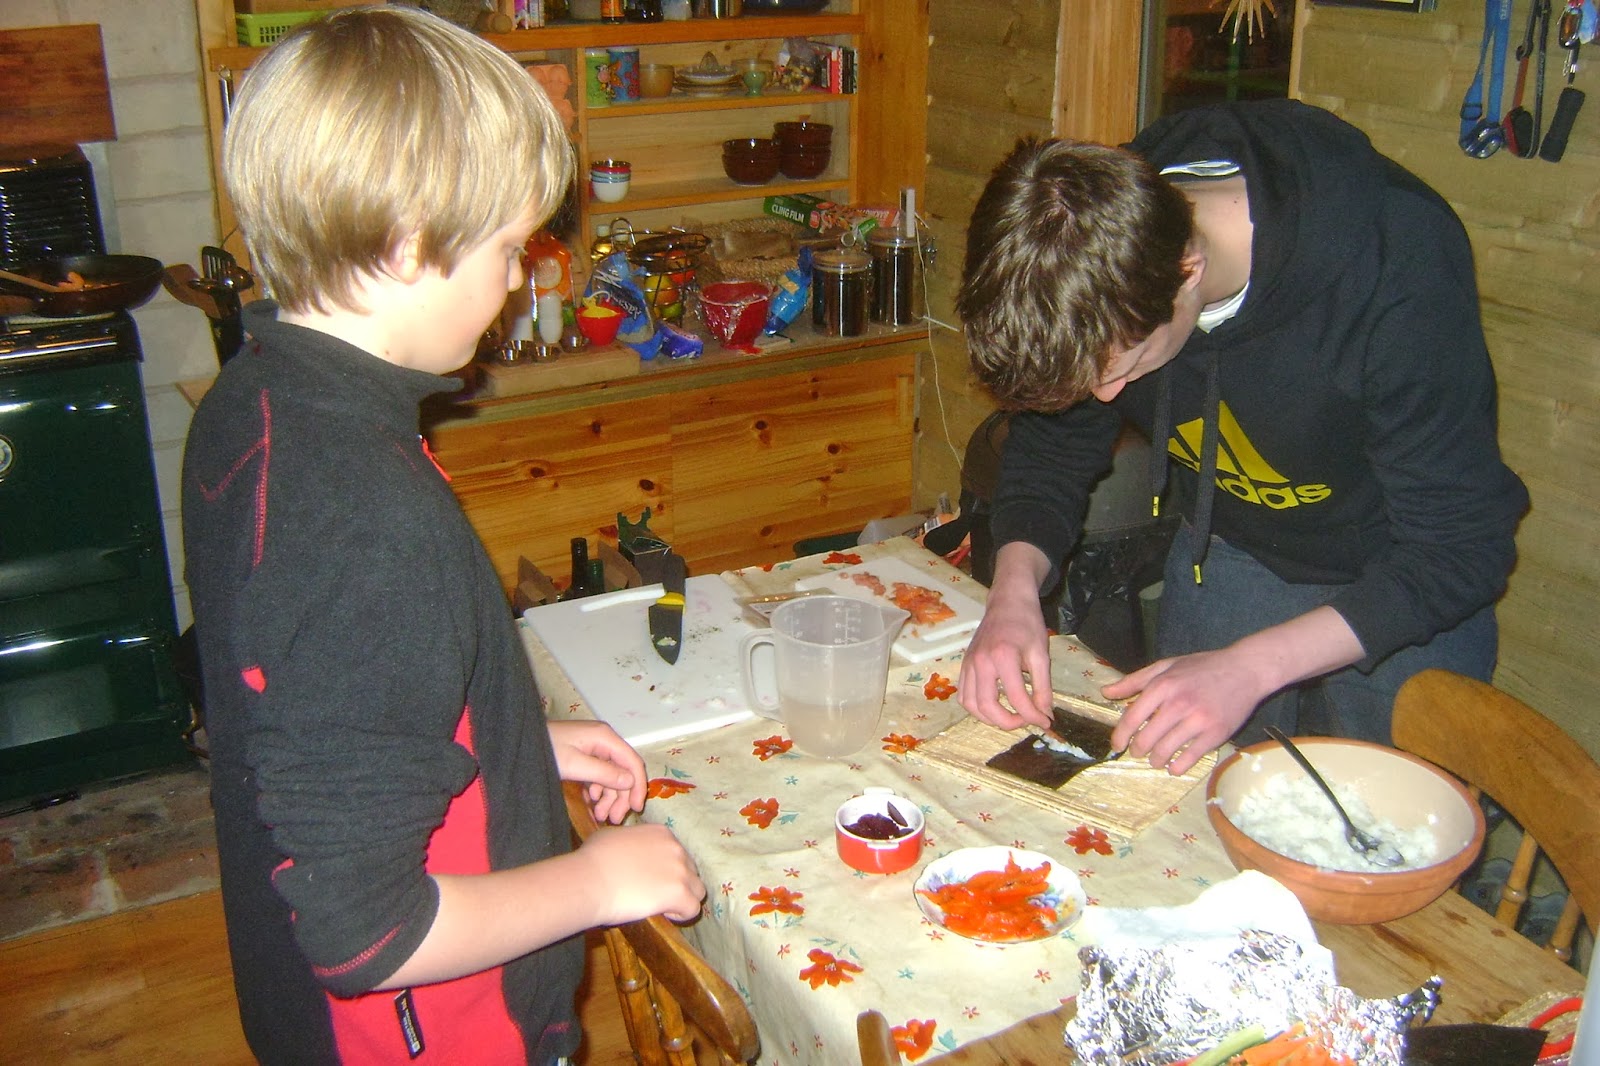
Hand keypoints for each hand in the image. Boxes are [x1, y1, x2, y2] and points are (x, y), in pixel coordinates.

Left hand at [548, 720, 644, 823]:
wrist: (520, 744)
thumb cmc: (545, 749)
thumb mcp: (574, 764)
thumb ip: (603, 773)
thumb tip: (629, 782)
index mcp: (605, 738)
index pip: (632, 762)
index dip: (638, 786)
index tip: (636, 808)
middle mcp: (604, 741)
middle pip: (623, 771)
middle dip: (621, 796)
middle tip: (614, 819)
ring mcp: (595, 748)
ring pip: (612, 776)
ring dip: (609, 797)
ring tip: (600, 816)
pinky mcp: (585, 756)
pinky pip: (600, 775)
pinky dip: (598, 791)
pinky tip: (591, 802)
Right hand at [579, 823, 705, 923]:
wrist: (590, 880)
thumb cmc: (593, 857)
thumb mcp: (613, 836)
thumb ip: (631, 841)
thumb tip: (628, 849)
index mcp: (662, 833)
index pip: (677, 853)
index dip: (666, 868)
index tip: (651, 879)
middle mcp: (676, 849)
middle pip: (690, 870)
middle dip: (677, 882)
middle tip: (657, 894)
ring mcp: (680, 871)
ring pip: (697, 890)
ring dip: (683, 899)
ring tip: (663, 907)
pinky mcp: (679, 894)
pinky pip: (693, 909)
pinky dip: (681, 915)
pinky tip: (663, 914)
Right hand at [957, 544, 1055, 731]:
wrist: (1008, 602)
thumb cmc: (1027, 624)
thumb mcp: (1041, 654)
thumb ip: (1043, 687)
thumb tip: (1045, 714)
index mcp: (1003, 657)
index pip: (1016, 698)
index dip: (1032, 716)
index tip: (1045, 721)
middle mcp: (981, 662)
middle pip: (987, 706)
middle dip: (1008, 722)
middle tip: (1026, 721)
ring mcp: (968, 664)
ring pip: (971, 704)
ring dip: (990, 718)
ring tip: (1009, 716)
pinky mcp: (964, 665)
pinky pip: (963, 695)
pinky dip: (976, 708)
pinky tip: (993, 706)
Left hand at [1103, 648, 1270, 775]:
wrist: (1245, 669)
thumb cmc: (1202, 667)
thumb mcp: (1166, 666)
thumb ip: (1134, 680)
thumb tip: (1106, 692)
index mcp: (1163, 686)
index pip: (1132, 718)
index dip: (1120, 736)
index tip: (1117, 745)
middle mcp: (1178, 704)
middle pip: (1146, 738)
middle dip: (1137, 750)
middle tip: (1138, 752)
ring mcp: (1198, 720)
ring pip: (1165, 751)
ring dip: (1156, 760)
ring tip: (1156, 759)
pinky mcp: (1216, 734)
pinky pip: (1190, 758)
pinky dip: (1177, 767)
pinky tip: (1174, 766)